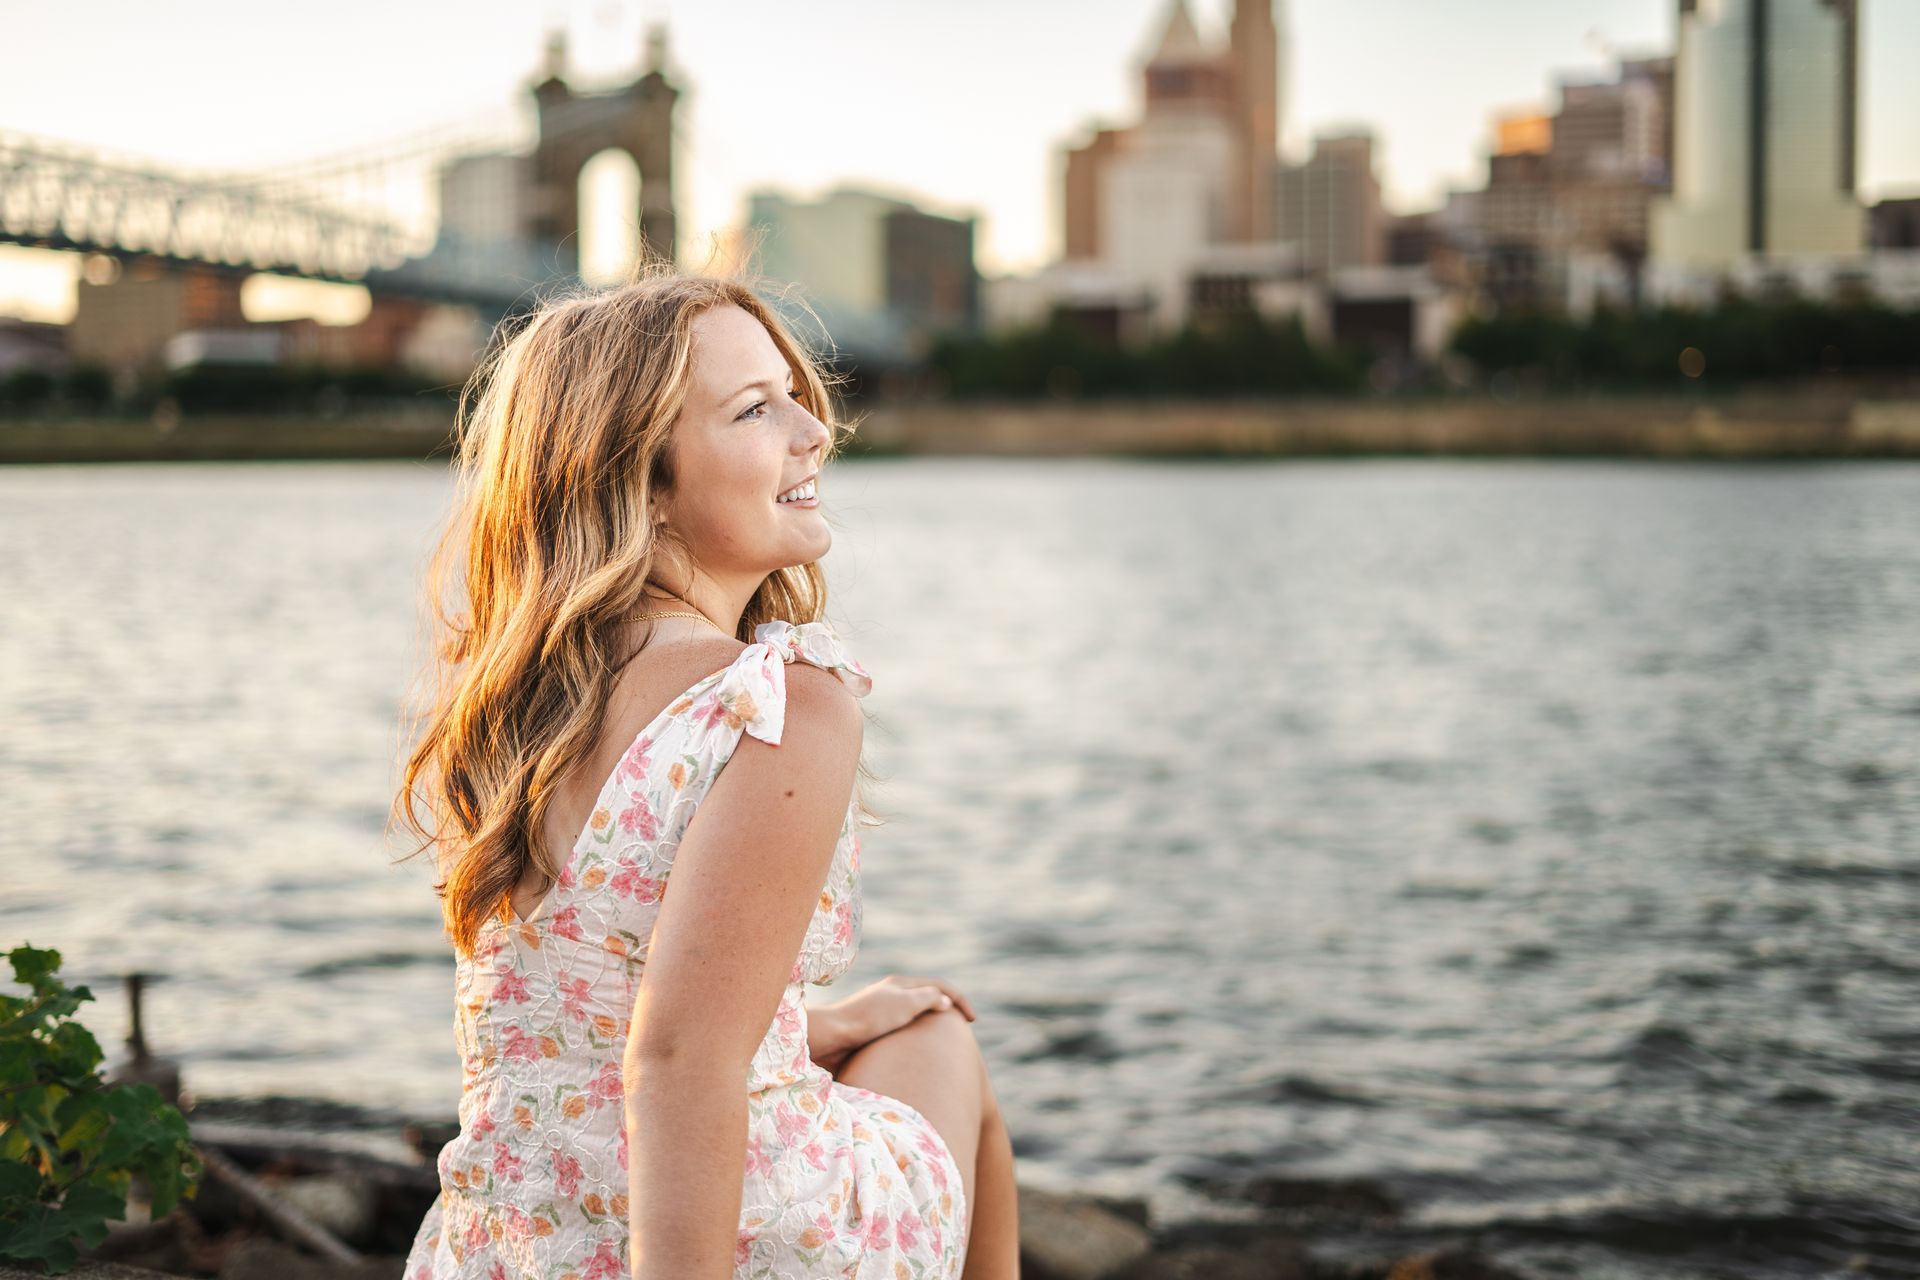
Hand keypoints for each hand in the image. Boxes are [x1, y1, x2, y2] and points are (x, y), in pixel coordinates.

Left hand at [807, 974, 975, 1075]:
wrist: (831, 1037)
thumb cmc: (869, 1019)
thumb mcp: (906, 1002)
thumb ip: (929, 998)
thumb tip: (945, 1000)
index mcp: (900, 984)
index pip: (939, 986)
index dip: (959, 1000)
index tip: (972, 1021)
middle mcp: (890, 995)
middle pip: (926, 998)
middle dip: (946, 1010)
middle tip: (959, 1031)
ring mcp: (880, 1012)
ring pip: (913, 1016)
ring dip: (929, 1026)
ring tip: (940, 1045)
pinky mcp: (871, 1031)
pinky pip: (901, 1031)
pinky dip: (914, 1038)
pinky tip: (914, 1054)